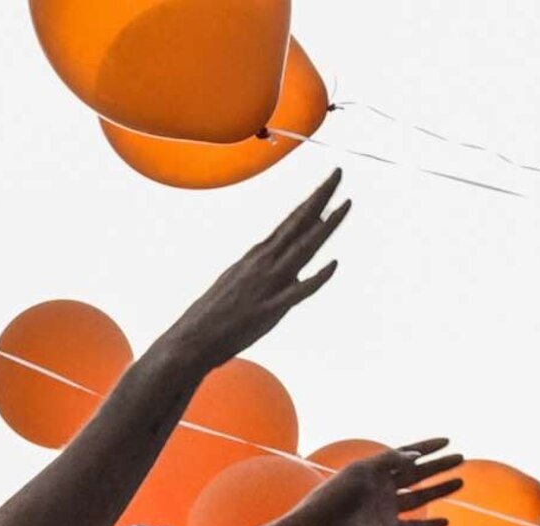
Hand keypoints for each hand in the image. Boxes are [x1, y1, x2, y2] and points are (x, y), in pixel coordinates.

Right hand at [161, 171, 348, 368]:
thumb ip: (271, 273)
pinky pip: (299, 291)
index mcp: (259, 255)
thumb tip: (300, 272)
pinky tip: (333, 264)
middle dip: (321, 197)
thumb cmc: (215, 313)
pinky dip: (317, 278)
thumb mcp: (242, 281)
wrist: (193, 338)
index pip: (292, 221)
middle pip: (299, 224)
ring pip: (304, 248)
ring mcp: (269, 284)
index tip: (329, 183)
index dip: (313, 201)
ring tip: (345, 204)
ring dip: (326, 226)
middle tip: (338, 173)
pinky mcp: (270, 309)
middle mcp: (265, 262)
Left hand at [283, 439, 461, 525]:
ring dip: (440, 489)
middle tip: (461, 458)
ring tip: (460, 481)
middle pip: (417, 474)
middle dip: (438, 466)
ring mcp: (384, 509)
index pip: (405, 455)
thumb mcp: (360, 472)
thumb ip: (388, 462)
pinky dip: (428, 525)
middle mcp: (381, 488)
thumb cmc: (332, 497)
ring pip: (419, 498)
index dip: (426, 447)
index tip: (446, 441)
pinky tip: (446, 521)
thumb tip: (415, 456)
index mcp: (373, 470)